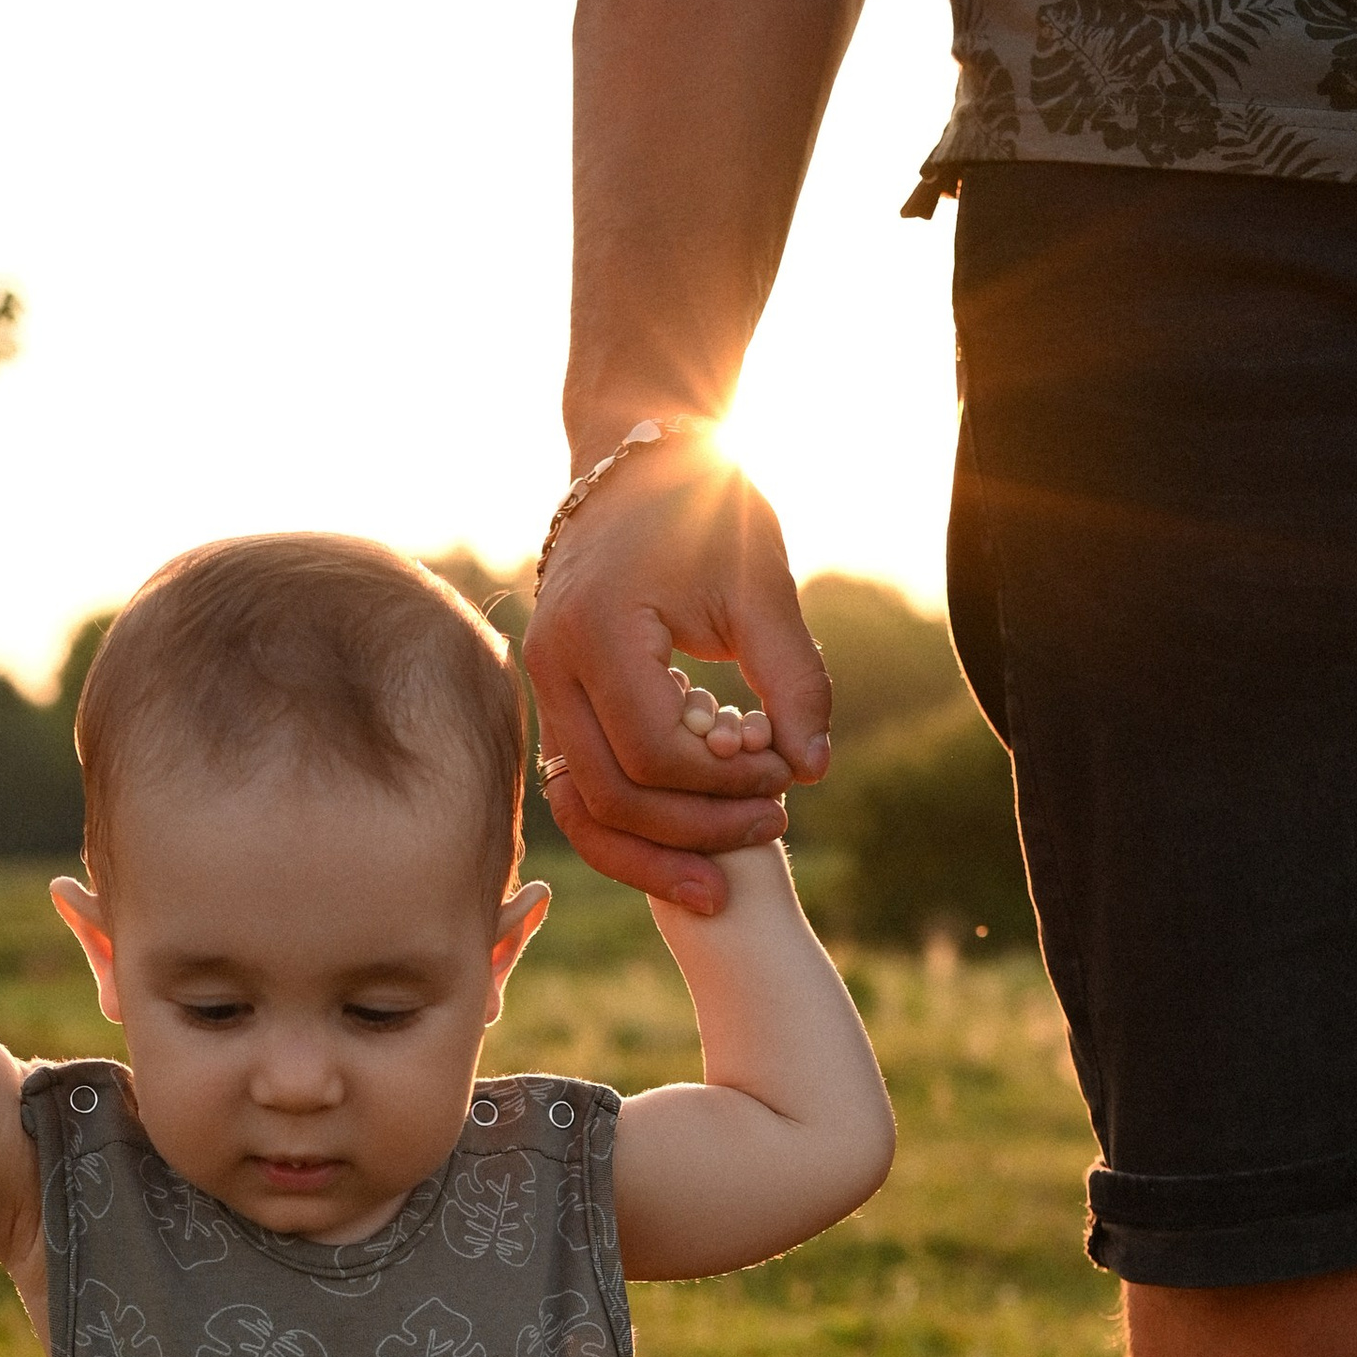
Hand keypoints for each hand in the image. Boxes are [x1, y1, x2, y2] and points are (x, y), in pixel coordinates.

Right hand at [522, 436, 831, 913]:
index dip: (725, 782)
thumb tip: (813, 767)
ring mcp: (544, 690)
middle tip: (773, 826)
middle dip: (696, 829)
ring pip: (582, 809)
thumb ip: (790, 677)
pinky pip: (580, 792)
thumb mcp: (760, 584)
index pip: (654, 750)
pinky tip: (684, 853)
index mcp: (597, 630)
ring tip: (719, 886)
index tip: (786, 774)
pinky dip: (629, 831)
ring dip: (651, 855)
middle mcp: (551, 666)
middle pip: (611, 795)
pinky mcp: (556, 706)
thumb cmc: (703, 512)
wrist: (635, 470)